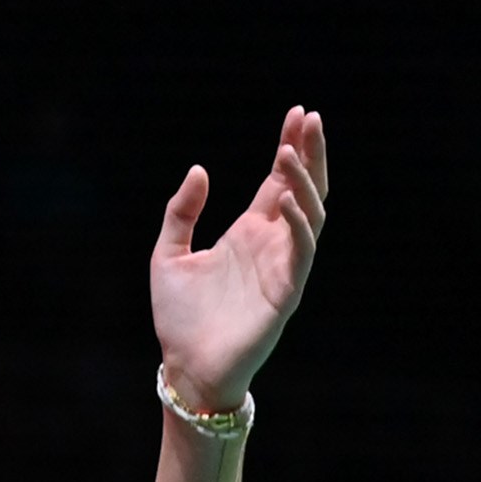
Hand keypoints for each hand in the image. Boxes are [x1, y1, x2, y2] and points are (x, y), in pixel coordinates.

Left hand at [149, 105, 326, 414]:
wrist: (185, 368)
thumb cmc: (179, 316)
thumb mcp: (168, 251)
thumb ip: (182, 211)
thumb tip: (201, 168)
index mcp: (249, 233)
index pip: (277, 181)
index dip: (290, 147)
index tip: (298, 113)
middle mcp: (271, 246)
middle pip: (303, 190)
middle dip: (310, 154)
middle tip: (312, 117)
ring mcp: (282, 268)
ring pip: (309, 216)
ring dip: (303, 182)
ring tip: (290, 149)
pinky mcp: (285, 294)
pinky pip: (301, 255)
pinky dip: (300, 226)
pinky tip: (286, 199)